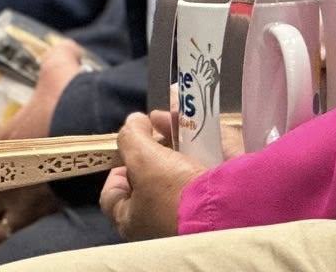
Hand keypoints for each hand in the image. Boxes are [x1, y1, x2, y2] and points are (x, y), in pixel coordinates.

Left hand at [0, 39, 85, 253]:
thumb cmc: (75, 101)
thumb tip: (65, 48)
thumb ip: (57, 58)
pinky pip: (9, 238)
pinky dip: (2, 241)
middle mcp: (0, 175)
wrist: (101, 130)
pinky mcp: (40, 215)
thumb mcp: (59, 69)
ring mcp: (18, 198)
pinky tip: (2, 241)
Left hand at [101, 111, 207, 240]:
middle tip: (155, 125)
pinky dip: (202, 141)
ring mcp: (189, 207)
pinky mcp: (215, 192)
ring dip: (177, 137)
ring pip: (179, 166)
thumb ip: (131, 136)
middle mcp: (159, 218)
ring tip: (176, 115)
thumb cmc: (173, 191)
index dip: (117, 169)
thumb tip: (134, 122)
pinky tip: (200, 121)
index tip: (127, 150)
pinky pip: (205, 162)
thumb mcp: (142, 158)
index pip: (113, 196)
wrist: (222, 208)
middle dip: (153, 145)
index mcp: (134, 220)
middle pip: (150, 176)